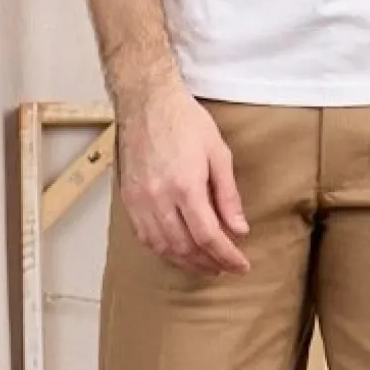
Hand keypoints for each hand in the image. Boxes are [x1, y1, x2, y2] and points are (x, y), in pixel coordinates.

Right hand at [114, 75, 250, 274]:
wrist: (146, 101)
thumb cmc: (184, 121)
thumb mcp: (218, 153)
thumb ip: (228, 195)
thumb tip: (238, 229)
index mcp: (185, 185)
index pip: (208, 236)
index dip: (227, 256)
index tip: (241, 265)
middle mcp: (158, 197)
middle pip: (185, 247)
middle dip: (209, 263)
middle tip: (226, 267)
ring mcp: (139, 200)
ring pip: (162, 247)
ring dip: (186, 261)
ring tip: (205, 265)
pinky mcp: (127, 198)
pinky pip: (144, 236)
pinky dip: (163, 250)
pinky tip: (177, 251)